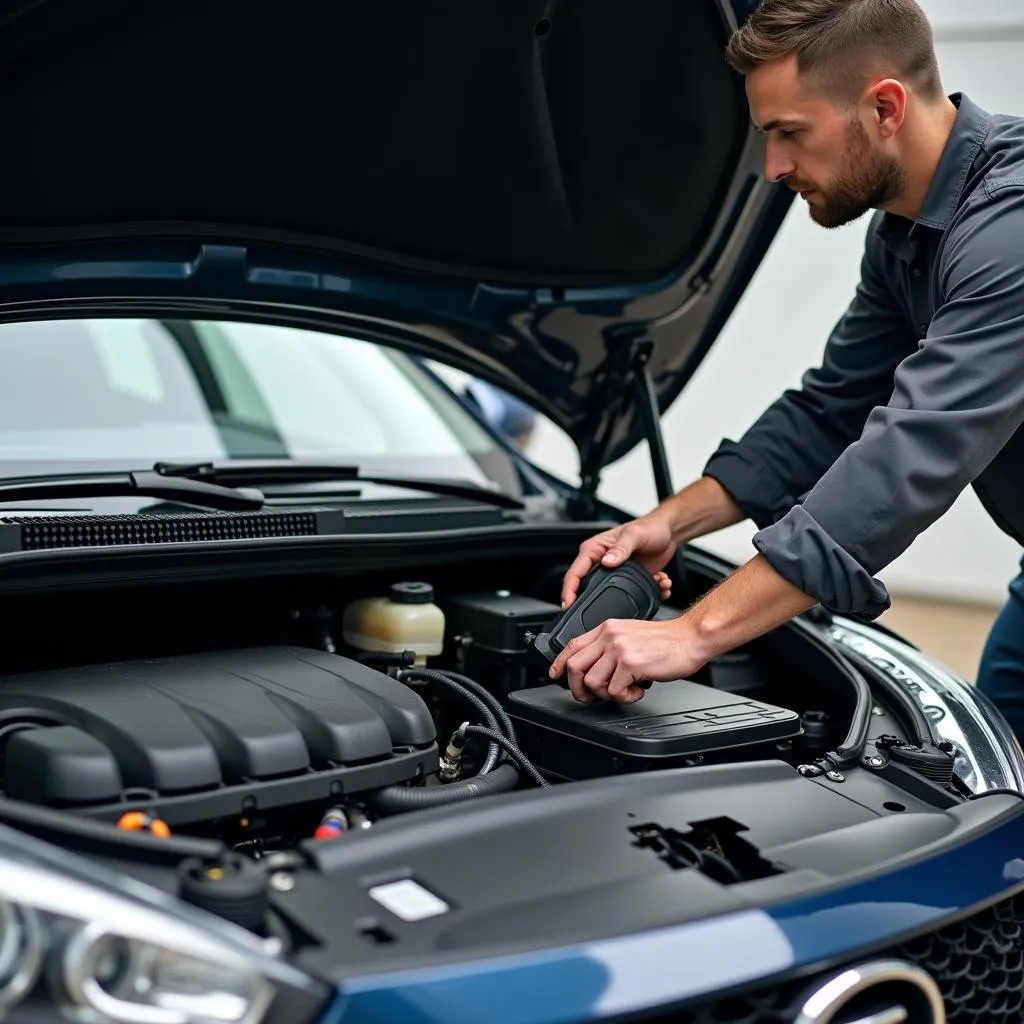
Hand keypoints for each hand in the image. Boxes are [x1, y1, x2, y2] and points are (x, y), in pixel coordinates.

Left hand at [549, 617, 708, 704]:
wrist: (689, 638)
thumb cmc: (665, 641)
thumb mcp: (630, 635)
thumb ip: (610, 646)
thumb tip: (593, 667)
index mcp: (607, 628)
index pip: (572, 645)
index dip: (559, 663)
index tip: (555, 675)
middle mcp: (609, 636)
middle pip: (575, 666)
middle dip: (578, 688)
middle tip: (590, 697)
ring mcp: (618, 649)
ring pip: (592, 682)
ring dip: (606, 694)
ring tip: (624, 690)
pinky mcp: (629, 664)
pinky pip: (614, 691)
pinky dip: (625, 698)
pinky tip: (637, 690)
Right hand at [561, 514, 677, 607]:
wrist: (668, 531)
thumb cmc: (649, 527)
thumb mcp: (634, 536)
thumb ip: (621, 549)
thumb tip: (607, 562)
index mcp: (594, 549)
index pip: (575, 573)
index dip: (569, 591)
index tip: (568, 605)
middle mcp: (601, 562)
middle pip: (588, 588)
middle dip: (602, 600)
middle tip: (611, 610)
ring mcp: (614, 572)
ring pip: (613, 595)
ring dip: (632, 596)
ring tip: (652, 584)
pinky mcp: (629, 579)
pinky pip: (631, 594)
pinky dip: (648, 593)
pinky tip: (659, 583)